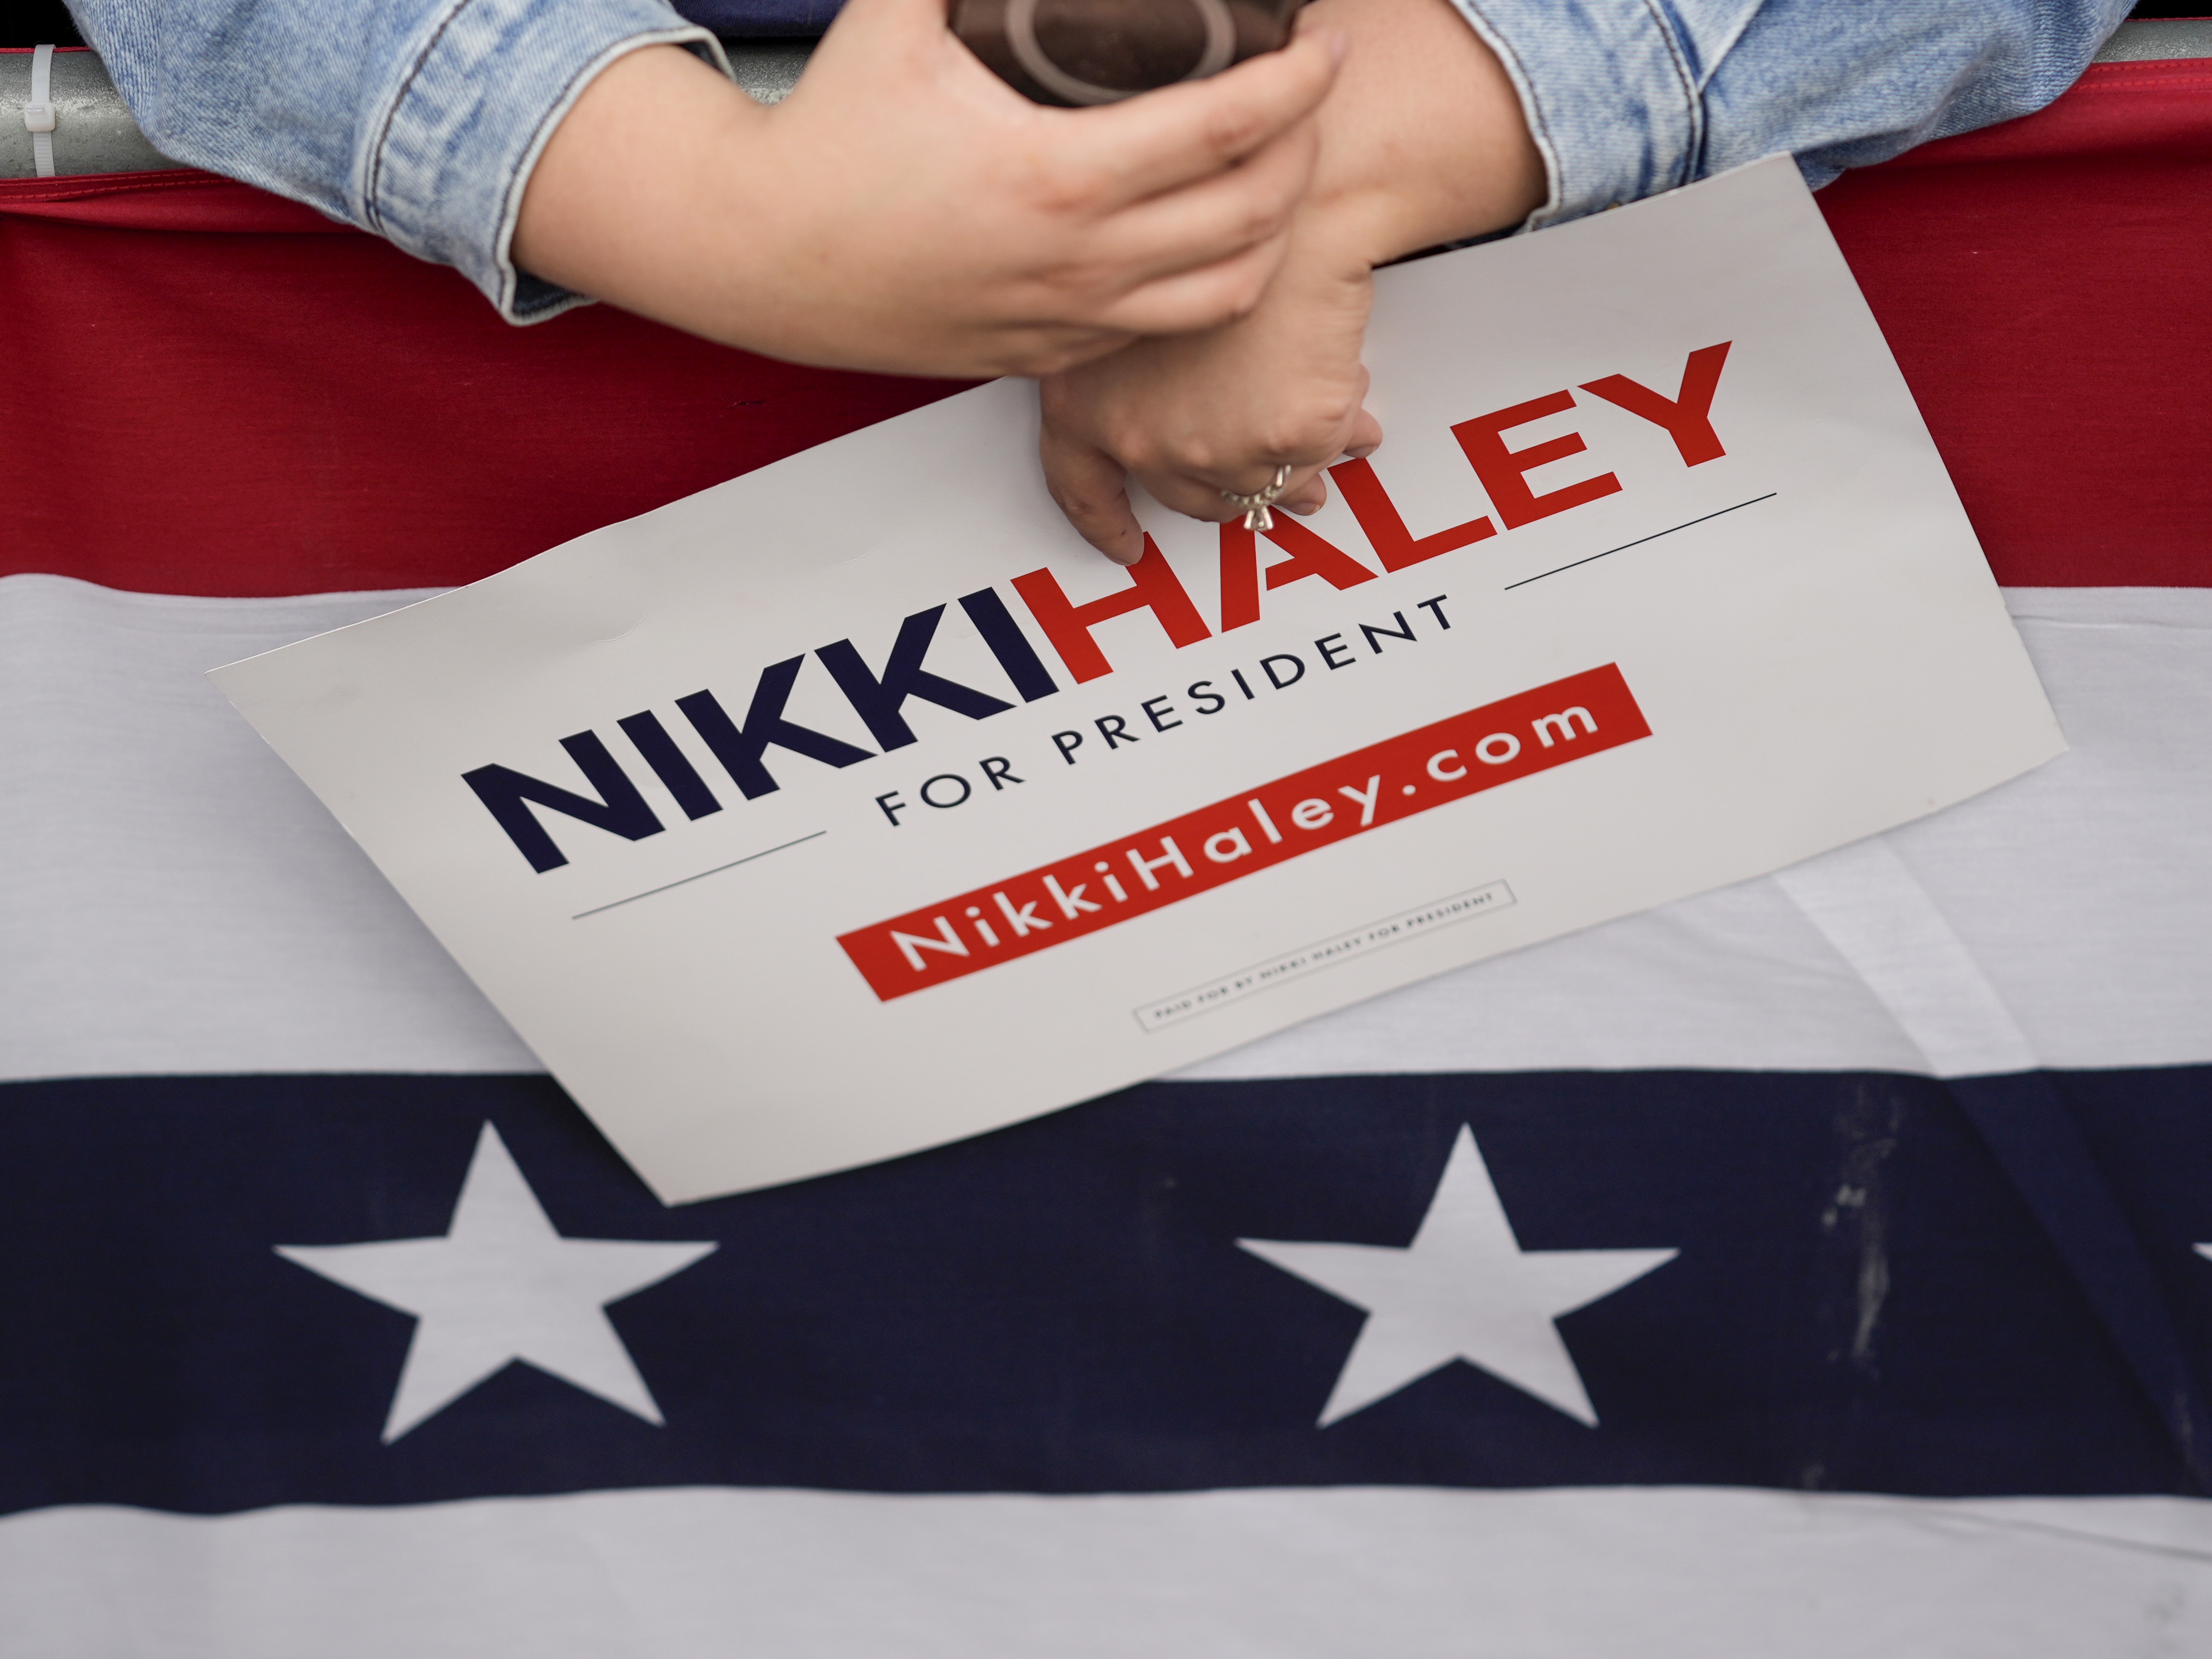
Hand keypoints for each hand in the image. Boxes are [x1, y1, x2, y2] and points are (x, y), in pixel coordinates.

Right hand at [512, 0, 1346, 377]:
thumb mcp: (898, 12)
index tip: (1323, 45)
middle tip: (1310, 101)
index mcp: (1059, 178)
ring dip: (1272, 232)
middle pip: (1253, 215)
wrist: (763, 255)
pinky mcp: (1048, 355)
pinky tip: (1208, 233)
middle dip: (1304, 150)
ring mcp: (1069, 320)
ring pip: (1227, 292)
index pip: (1229, 128)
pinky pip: (1163, 327)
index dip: (1298, 82)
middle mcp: (1079, 264)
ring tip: (1277, 174)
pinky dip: (1209, 281)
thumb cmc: (826, 140)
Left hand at [1039, 0, 1545, 558]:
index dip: (1102, 518)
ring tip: (1325, 416)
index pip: (1077, 482)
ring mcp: (1209, 447)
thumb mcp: (1142, 296)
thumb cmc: (1219, 222)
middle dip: (1229, 479)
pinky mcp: (1279, 443)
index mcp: (1086, 394)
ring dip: (1290, 463)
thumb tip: (1188, 417)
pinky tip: (1346, 394)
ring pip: (1255, 484)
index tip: (1123, 543)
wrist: (1296, 199)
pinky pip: (1309, 460)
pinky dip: (1331, 435)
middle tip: (1267, 458)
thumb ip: (1143, 367)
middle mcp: (1138, 434)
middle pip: (1184, 491)